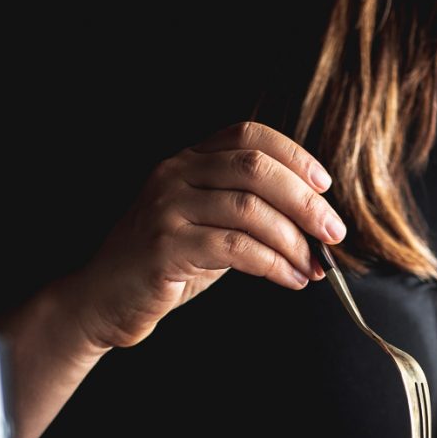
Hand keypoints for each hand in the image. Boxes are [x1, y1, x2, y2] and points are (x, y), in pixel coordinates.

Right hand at [61, 121, 344, 350]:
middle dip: (305, 202)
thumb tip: (311, 226)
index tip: (325, 187)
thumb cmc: (162, 269)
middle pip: (256, 169)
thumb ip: (246, 217)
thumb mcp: (206, 229)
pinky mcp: (165, 247)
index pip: (249, 136)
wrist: (102, 301)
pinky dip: (272, 264)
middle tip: (334, 234)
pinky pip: (234, 248)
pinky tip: (289, 280)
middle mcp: (175, 175)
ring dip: (293, 240)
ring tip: (313, 267)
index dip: (294, 156)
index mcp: (187, 162)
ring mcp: (167, 208)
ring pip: (249, 210)